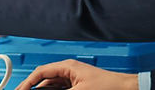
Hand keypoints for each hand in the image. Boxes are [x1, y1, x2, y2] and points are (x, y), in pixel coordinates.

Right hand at [15, 60, 138, 89]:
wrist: (127, 89)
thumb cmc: (109, 86)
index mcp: (67, 66)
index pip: (41, 72)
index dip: (27, 82)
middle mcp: (69, 71)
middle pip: (45, 81)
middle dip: (34, 89)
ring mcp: (73, 80)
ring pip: (52, 87)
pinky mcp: (79, 87)